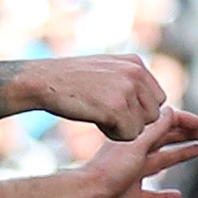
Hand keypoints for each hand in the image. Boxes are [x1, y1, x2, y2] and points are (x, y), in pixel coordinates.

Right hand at [4, 55, 169, 137]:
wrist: (40, 81)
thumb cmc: (69, 80)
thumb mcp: (106, 71)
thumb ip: (130, 82)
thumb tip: (156, 105)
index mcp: (135, 63)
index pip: (158, 98)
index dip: (137, 109)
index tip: (114, 106)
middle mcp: (136, 73)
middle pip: (153, 113)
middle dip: (133, 119)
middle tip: (104, 111)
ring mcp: (128, 89)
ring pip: (143, 126)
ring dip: (122, 127)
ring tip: (98, 114)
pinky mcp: (118, 107)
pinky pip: (130, 135)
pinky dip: (113, 134)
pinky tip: (95, 121)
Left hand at [79, 107, 197, 197]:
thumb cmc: (108, 171)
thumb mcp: (135, 146)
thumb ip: (154, 130)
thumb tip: (170, 110)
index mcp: (134, 142)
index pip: (162, 126)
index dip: (183, 123)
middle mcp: (134, 156)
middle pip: (164, 142)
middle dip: (184, 135)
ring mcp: (133, 177)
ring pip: (161, 163)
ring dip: (179, 156)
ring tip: (197, 150)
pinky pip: (153, 196)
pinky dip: (165, 196)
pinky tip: (177, 196)